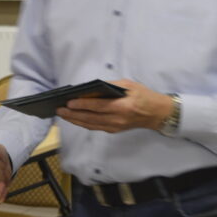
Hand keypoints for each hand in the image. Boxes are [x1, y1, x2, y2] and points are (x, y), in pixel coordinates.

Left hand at [57, 79, 171, 132]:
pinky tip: (74, 118)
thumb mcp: (129, 85)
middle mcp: (118, 119)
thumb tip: (91, 88)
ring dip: (75, 120)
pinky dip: (83, 123)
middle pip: (91, 118)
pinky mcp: (114, 130)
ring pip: (91, 125)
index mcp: (122, 106)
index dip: (82, 105)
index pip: (98, 106)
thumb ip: (110, 86)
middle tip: (59, 109)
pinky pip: (95, 127)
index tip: (69, 102)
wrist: (157, 113)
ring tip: (63, 114)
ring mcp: (116, 127)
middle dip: (73, 114)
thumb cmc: (144, 96)